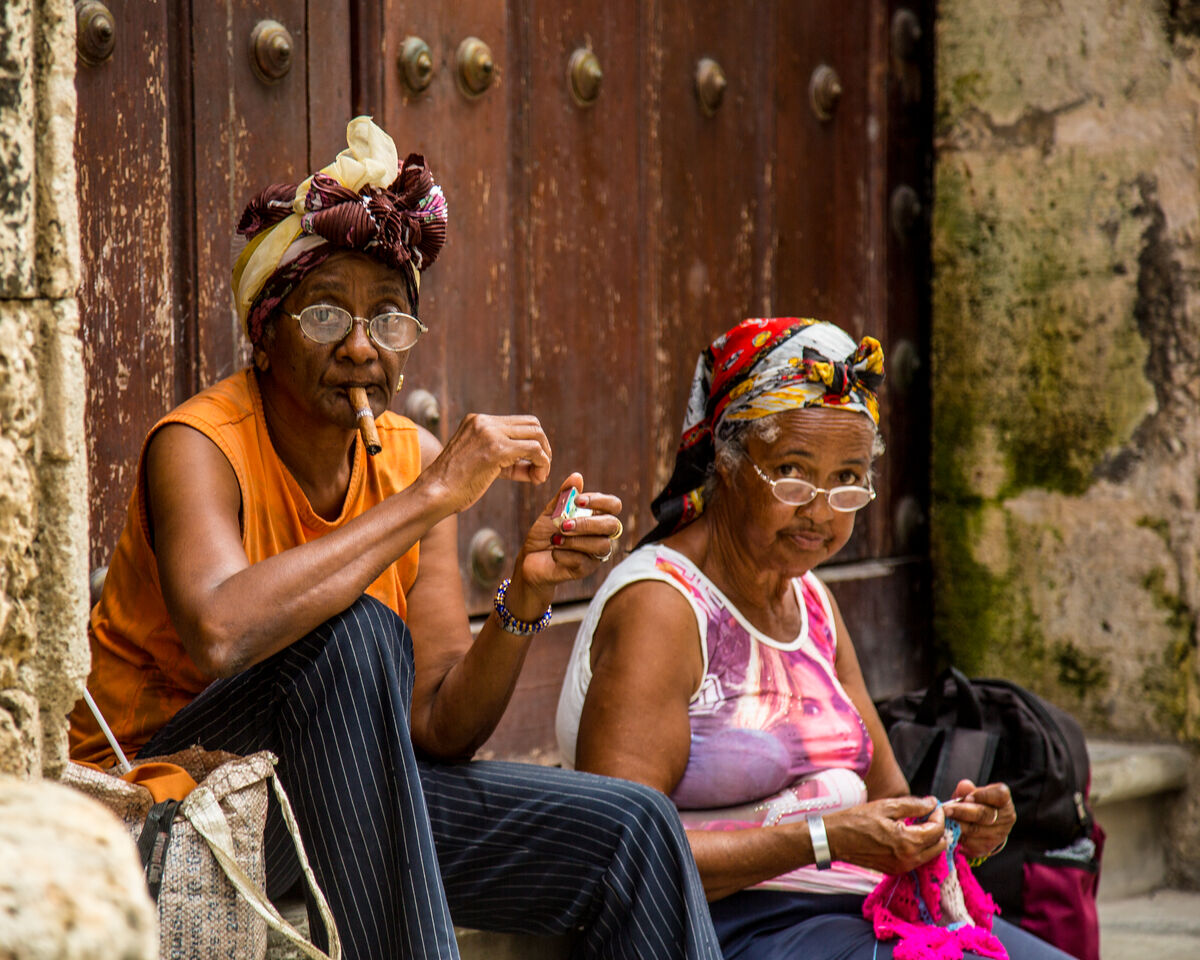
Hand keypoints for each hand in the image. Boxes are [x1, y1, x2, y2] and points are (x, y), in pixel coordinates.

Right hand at [421, 413, 551, 514]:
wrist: (435, 494)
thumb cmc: (455, 485)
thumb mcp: (482, 463)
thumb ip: (506, 459)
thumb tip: (536, 465)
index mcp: (477, 421)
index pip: (517, 423)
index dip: (531, 442)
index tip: (532, 464)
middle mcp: (484, 422)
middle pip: (531, 423)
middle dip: (543, 446)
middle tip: (541, 468)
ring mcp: (490, 433)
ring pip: (536, 434)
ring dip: (545, 456)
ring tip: (539, 476)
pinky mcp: (497, 449)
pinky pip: (534, 450)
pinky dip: (542, 464)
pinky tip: (537, 479)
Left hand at [503, 474, 622, 618]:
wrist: (529, 558)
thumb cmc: (544, 533)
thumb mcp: (551, 512)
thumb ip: (564, 496)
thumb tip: (577, 476)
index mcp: (596, 516)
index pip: (614, 505)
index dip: (600, 501)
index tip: (578, 501)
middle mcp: (601, 534)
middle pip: (612, 525)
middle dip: (587, 524)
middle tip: (564, 525)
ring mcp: (595, 553)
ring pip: (601, 545)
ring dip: (575, 540)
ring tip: (556, 539)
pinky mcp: (586, 569)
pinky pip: (583, 561)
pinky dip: (565, 554)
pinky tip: (554, 553)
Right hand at [823, 796, 948, 874]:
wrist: (835, 840)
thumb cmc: (857, 820)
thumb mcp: (886, 806)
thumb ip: (914, 805)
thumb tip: (932, 803)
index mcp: (908, 842)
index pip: (937, 830)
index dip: (939, 815)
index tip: (933, 805)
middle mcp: (909, 859)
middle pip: (938, 845)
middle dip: (937, 827)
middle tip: (928, 813)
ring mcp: (902, 867)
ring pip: (930, 854)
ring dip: (929, 838)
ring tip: (918, 822)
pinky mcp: (895, 870)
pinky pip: (917, 859)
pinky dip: (919, 847)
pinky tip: (907, 833)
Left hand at [944, 779, 1015, 858]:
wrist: (984, 824)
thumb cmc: (976, 803)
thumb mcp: (972, 792)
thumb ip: (968, 789)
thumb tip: (964, 785)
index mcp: (1004, 800)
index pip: (999, 795)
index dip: (982, 796)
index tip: (967, 797)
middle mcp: (1005, 817)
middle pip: (984, 814)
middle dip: (963, 811)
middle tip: (946, 809)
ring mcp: (998, 834)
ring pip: (976, 830)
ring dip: (957, 825)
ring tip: (944, 819)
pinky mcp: (987, 846)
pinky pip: (971, 843)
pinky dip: (958, 836)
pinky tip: (949, 830)